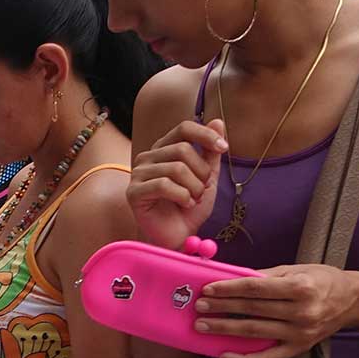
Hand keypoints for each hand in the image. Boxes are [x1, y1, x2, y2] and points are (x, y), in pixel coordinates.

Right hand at [126, 118, 226, 251]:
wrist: (178, 236)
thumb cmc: (189, 207)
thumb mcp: (207, 177)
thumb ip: (210, 152)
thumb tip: (218, 121)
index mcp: (164, 149)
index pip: (183, 128)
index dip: (205, 135)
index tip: (224, 148)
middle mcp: (148, 157)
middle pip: (183, 149)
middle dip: (201, 172)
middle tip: (202, 190)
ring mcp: (138, 174)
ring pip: (176, 168)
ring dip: (194, 188)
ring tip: (192, 200)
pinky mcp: (134, 193)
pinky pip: (164, 185)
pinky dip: (182, 197)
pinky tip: (184, 204)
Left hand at [193, 263, 358, 357]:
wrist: (353, 301)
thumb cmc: (322, 280)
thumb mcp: (297, 270)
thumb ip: (266, 276)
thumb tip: (234, 278)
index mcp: (300, 287)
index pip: (256, 288)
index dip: (229, 289)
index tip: (208, 289)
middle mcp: (301, 311)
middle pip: (252, 310)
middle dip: (223, 308)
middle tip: (199, 307)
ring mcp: (300, 333)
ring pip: (255, 332)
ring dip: (226, 330)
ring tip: (204, 326)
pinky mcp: (299, 348)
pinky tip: (224, 355)